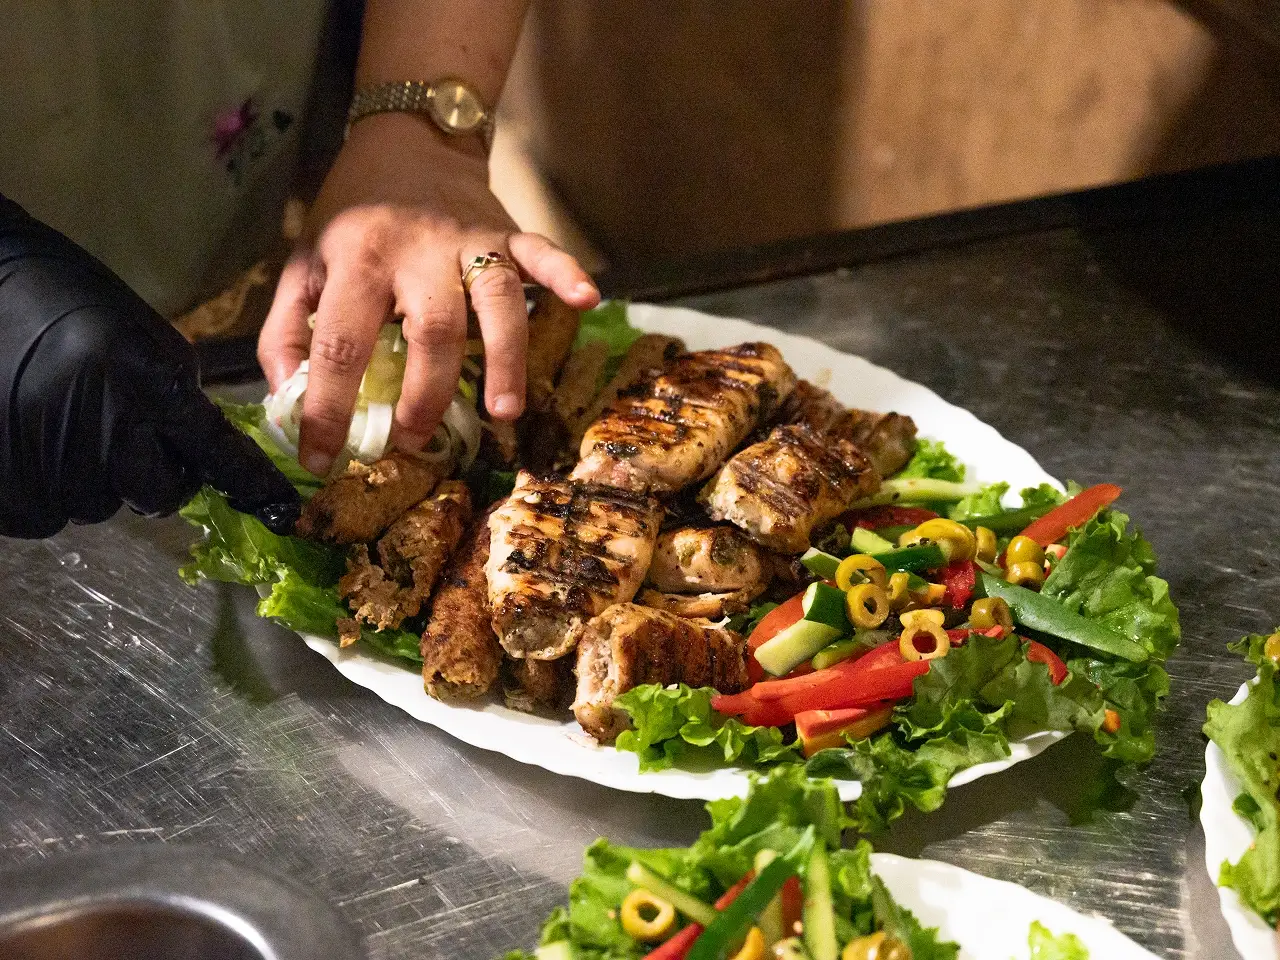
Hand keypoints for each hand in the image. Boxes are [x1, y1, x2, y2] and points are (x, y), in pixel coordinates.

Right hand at [0, 195, 300, 538]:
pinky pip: (47, 513)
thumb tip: (204, 448)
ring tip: (62, 422)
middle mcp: (103, 436)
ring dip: (94, 477)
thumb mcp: (142, 336)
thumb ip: (179, 397)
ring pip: (99, 505)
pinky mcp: (9, 493)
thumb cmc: (64, 301)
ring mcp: (51, 470)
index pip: (217, 455)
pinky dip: (45, 485)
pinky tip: (30, 437)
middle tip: (120, 429)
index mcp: (144, 388)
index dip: (252, 486)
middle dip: (153, 471)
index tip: (282, 510)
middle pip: (158, 496)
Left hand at [258, 113, 599, 476]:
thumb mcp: (300, 262)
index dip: (327, 408)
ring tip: (504, 411)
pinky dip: (565, 273)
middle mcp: (415, 251)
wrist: (407, 138)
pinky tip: (586, 299)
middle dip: (425, 393)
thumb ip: (283, 329)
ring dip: (504, 357)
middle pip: (431, 330)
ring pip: (495, 301)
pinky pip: (541, 252)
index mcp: (356, 260)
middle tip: (413, 439)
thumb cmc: (352, 216)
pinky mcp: (507, 231)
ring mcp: (468, 240)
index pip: (340, 345)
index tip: (322, 457)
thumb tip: (287, 399)